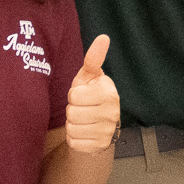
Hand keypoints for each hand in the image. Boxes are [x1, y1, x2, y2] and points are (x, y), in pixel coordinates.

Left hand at [66, 34, 118, 151]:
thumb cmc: (90, 96)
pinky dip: (74, 138)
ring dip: (72, 124)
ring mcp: (107, 132)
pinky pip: (74, 142)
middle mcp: (112, 113)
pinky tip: (84, 132)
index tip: (83, 95)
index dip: (73, 95)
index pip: (73, 95)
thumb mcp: (90, 76)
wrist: (100, 126)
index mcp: (109, 93)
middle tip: (82, 109)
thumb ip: (93, 58)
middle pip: (71, 113)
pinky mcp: (100, 147)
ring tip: (82, 120)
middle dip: (72, 110)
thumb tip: (103, 37)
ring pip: (71, 128)